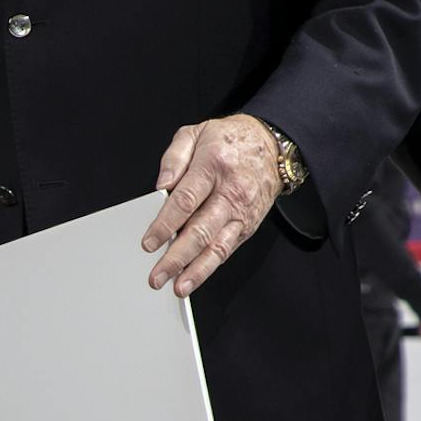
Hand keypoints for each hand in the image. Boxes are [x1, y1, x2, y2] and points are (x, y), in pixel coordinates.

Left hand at [142, 114, 282, 297]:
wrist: (271, 145)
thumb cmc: (229, 141)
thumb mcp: (196, 133)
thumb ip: (173, 158)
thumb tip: (161, 186)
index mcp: (213, 165)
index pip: (185, 201)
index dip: (165, 225)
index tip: (148, 243)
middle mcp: (231, 191)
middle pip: (200, 230)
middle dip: (176, 257)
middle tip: (157, 276)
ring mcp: (242, 211)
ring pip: (218, 246)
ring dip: (196, 271)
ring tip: (177, 287)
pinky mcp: (248, 225)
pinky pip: (227, 249)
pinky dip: (210, 267)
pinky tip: (194, 277)